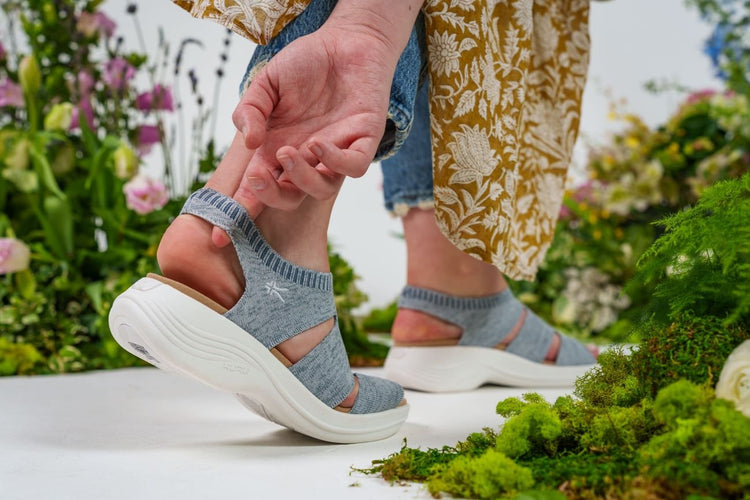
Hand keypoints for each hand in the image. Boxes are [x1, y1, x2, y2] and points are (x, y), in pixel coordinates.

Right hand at [232, 24, 397, 210]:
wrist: (346, 41)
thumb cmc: (305, 64)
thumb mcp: (267, 83)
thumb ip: (250, 109)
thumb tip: (249, 141)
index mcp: (277, 150)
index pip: (256, 189)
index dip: (240, 211)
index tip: (219, 235)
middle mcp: (305, 159)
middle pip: (288, 198)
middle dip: (270, 196)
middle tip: (257, 177)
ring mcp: (335, 153)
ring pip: (320, 189)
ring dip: (301, 177)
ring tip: (287, 151)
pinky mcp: (363, 142)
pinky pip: (352, 168)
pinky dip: (335, 162)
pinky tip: (317, 144)